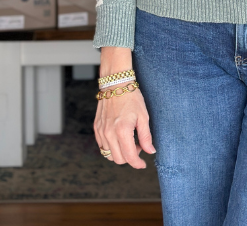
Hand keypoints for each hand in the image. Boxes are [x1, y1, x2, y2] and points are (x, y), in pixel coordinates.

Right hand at [94, 46, 155, 168]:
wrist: (115, 84)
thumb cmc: (131, 98)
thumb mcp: (143, 116)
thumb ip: (146, 136)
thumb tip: (150, 151)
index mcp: (122, 131)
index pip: (130, 157)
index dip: (138, 164)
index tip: (143, 164)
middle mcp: (109, 133)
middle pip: (118, 159)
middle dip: (130, 157)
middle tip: (138, 146)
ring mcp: (101, 131)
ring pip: (109, 155)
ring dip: (120, 153)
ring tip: (129, 140)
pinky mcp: (96, 128)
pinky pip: (102, 146)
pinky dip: (111, 147)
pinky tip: (119, 137)